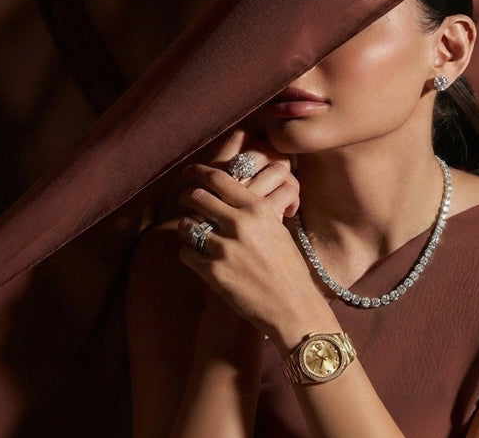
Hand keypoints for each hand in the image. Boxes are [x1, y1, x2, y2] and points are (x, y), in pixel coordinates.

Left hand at [174, 124, 326, 341]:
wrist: (293, 306)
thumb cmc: (288, 268)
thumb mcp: (277, 229)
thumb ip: (253, 212)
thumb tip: (227, 199)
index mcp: (257, 209)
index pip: (218, 179)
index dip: (198, 172)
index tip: (188, 173)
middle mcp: (240, 223)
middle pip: (197, 197)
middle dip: (187, 198)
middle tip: (185, 202)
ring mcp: (225, 247)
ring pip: (186, 225)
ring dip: (187, 229)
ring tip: (195, 236)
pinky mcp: (214, 272)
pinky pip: (186, 253)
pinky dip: (190, 255)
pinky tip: (200, 259)